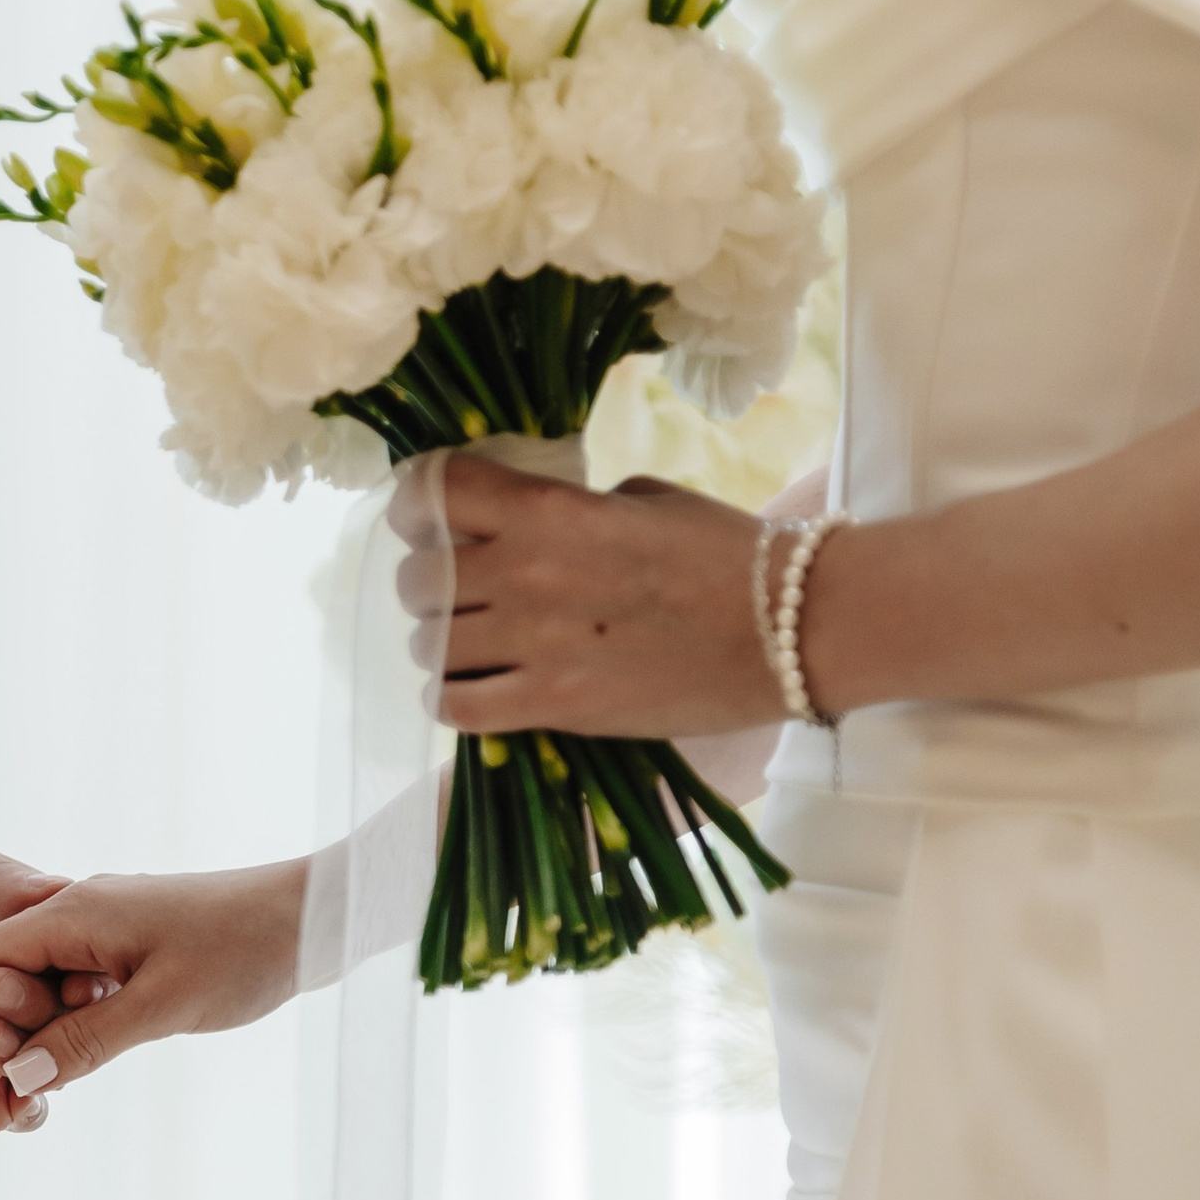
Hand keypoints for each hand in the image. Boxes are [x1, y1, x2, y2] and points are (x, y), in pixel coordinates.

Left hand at [0, 808, 67, 1133]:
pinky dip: (4, 1111)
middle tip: (4, 1026)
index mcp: (30, 929)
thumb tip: (57, 889)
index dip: (85, 983)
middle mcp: (19, 982)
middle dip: (47, 1033)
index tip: (77, 991)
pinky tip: (1, 1118)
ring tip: (11, 1085)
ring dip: (30, 1080)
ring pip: (33, 1068)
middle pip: (62, 1023)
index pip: (80, 964)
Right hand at [0, 860, 305, 1108]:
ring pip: (43, 989)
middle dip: (3, 1042)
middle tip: (22, 1109)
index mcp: (74, 913)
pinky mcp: (134, 949)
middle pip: (6, 978)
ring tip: (49, 1097)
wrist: (317, 915)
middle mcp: (80, 914)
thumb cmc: (246, 950)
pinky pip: (79, 990)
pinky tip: (83, 1067)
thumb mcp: (163, 1006)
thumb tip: (18, 1076)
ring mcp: (107, 930)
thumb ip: (85, 1040)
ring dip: (39, 1041)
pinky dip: (72, 1029)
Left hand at [392, 459, 774, 739]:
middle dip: (428, 586)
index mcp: (548, 508)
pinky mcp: (552, 705)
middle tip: (460, 594)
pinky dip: (452, 698)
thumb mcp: (643, 498)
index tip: (425, 520)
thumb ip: (570, 508)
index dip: (414, 506)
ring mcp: (534, 643)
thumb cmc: (724, 553)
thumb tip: (527, 523)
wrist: (785, 628)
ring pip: (429, 646)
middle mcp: (525, 572)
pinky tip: (475, 690)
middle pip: (418, 580)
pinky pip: (455, 706)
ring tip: (472, 646)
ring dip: (441, 645)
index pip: (431, 493)